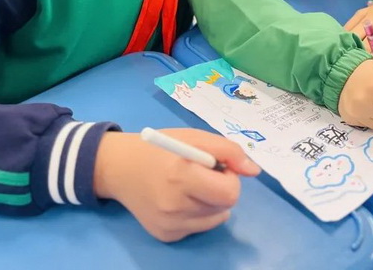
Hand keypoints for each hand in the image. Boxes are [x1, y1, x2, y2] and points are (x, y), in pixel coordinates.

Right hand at [93, 129, 259, 241]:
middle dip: (221, 189)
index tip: (218, 167)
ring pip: (215, 218)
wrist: (118, 168)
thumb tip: (254, 171)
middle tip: (203, 174)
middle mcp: (174, 205)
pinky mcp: (166, 236)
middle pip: (225, 206)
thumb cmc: (160, 148)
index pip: (229, 193)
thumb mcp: (193, 137)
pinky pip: (199, 226)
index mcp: (180, 175)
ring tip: (189, 186)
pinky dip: (197, 213)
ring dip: (210, 202)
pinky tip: (178, 199)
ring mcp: (169, 224)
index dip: (229, 178)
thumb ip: (227, 150)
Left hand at [344, 0, 372, 64]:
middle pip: (365, 45)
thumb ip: (351, 23)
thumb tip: (338, 36)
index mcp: (366, 21)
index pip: (353, 36)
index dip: (347, 47)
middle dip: (359, 57)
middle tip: (355, 68)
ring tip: (368, 70)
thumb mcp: (365, 12)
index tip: (343, 57)